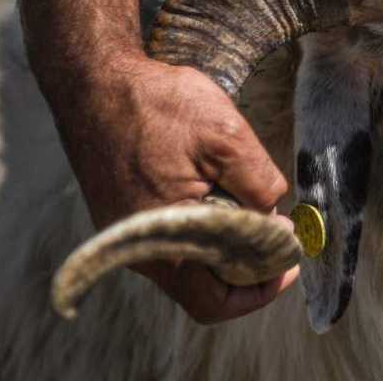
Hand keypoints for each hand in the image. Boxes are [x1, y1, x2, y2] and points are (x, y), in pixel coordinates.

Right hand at [48, 53, 298, 323]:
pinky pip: (175, 236)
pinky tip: (220, 187)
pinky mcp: (126, 217)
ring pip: (192, 258)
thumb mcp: (227, 138)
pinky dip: (206, 223)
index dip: (259, 290)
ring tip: (250, 200)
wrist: (95, 80)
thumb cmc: (156, 106)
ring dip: (227, 238)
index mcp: (163, 244)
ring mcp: (130, 235)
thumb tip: (277, 222)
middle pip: (207, 284)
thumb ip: (260, 186)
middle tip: (280, 229)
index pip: (214, 302)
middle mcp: (140, 251)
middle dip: (249, 260)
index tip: (288, 263)